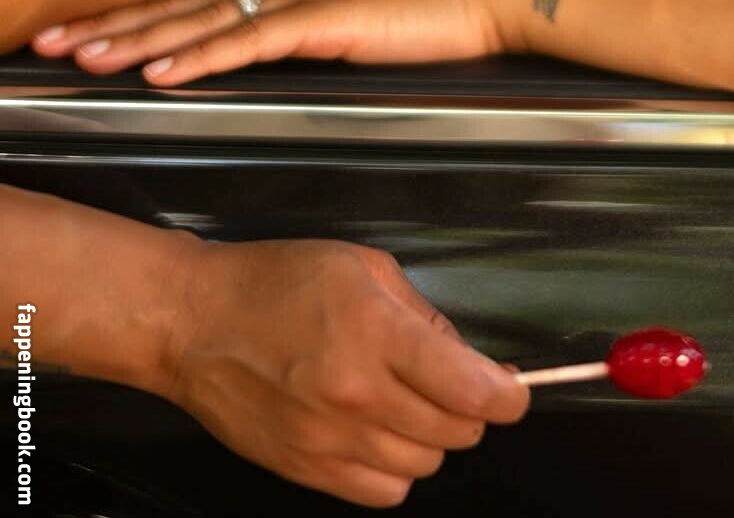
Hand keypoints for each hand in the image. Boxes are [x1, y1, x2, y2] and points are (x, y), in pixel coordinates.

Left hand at [33, 0, 506, 85]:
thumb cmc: (433, 18)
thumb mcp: (361, 31)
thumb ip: (317, 41)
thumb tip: (283, 64)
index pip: (199, 3)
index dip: (140, 17)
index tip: (89, 32)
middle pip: (182, 5)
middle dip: (112, 23)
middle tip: (51, 40)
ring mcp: (301, 0)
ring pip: (201, 19)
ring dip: (137, 38)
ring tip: (82, 54)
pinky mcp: (325, 20)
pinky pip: (248, 41)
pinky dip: (199, 55)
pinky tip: (161, 72)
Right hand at [158, 236, 528, 506]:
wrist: (194, 322)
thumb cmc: (276, 282)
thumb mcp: (362, 267)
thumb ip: (422, 314)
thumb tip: (466, 358)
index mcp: (376, 332)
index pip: (471, 390)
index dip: (508, 396)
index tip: (512, 389)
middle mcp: (358, 393)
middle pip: (457, 433)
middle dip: (470, 409)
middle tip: (453, 382)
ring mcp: (330, 439)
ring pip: (425, 466)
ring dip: (431, 438)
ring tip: (407, 401)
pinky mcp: (306, 470)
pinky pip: (383, 493)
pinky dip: (395, 469)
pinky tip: (379, 432)